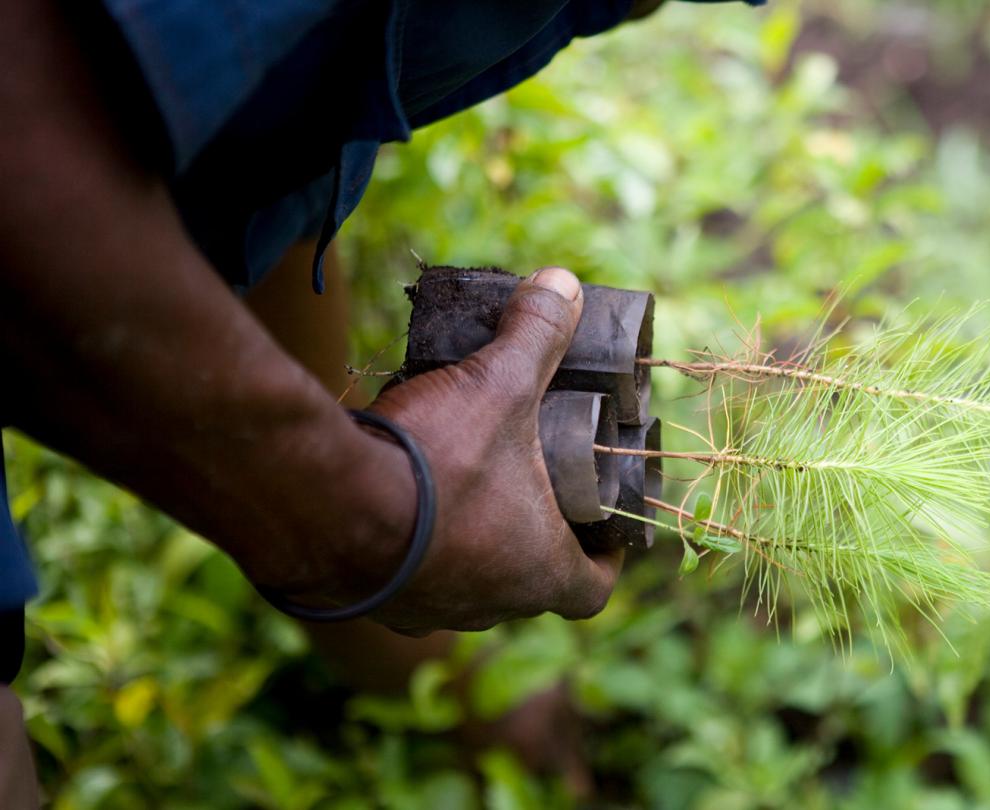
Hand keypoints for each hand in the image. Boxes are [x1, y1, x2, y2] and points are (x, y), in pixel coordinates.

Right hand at [352, 267, 623, 633]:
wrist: (322, 504)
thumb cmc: (431, 461)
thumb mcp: (495, 385)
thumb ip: (536, 334)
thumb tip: (563, 284)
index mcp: (538, 571)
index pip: (592, 589)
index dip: (607, 560)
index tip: (607, 531)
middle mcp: (490, 606)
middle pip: (532, 583)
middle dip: (537, 536)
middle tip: (539, 486)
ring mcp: (429, 611)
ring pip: (471, 582)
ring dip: (477, 541)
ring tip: (473, 483)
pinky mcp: (377, 601)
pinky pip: (411, 579)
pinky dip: (419, 544)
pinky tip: (409, 499)